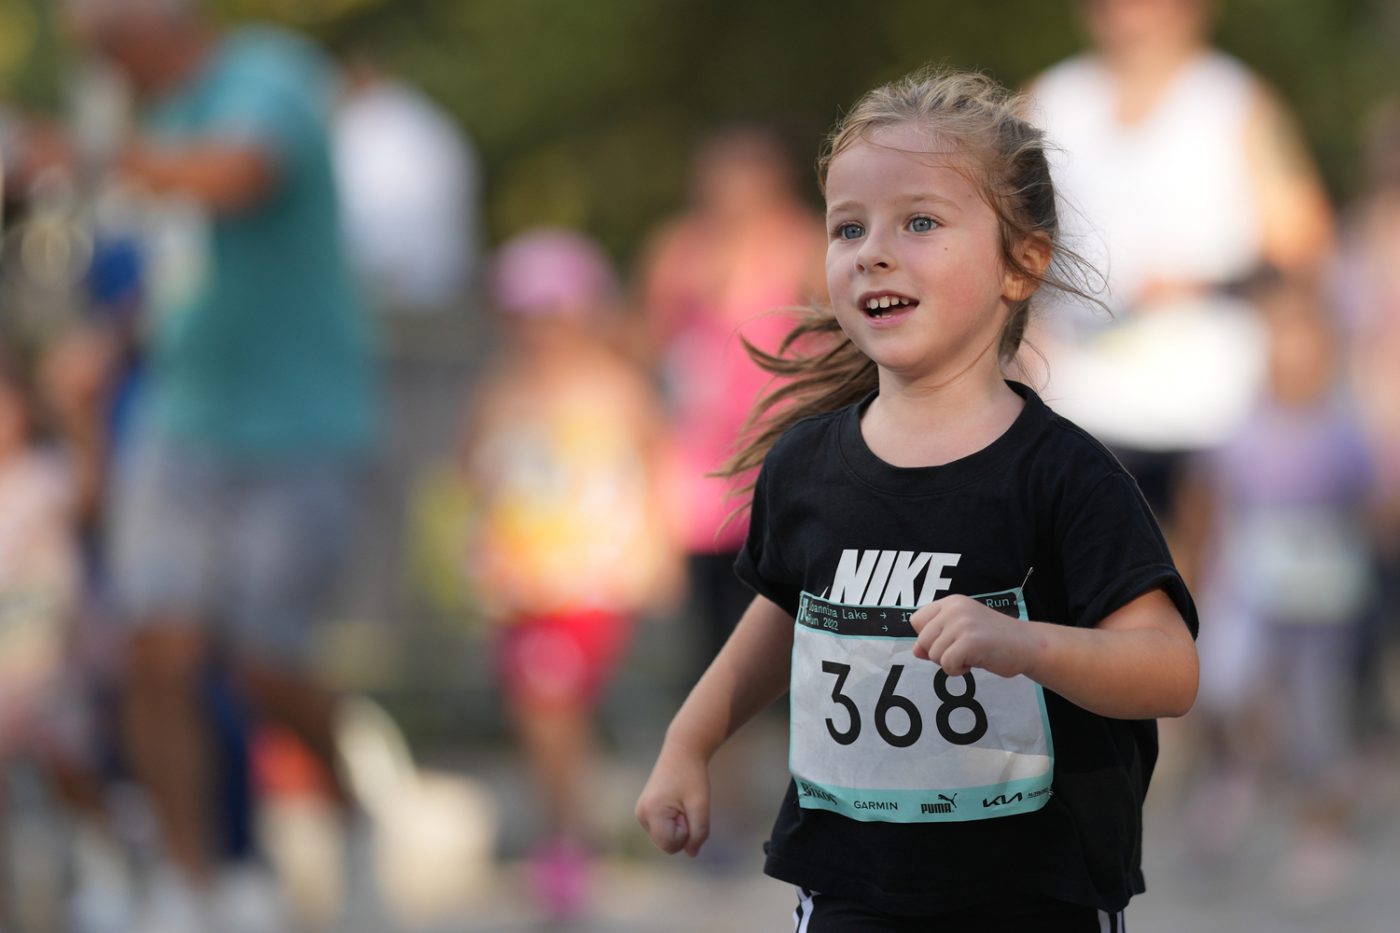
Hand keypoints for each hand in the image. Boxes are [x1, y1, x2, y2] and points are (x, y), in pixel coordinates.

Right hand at [635, 743, 710, 856]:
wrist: (682, 751)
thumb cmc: (693, 777)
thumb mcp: (701, 806)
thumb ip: (699, 833)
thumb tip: (691, 854)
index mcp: (652, 813)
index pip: (671, 846)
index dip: (686, 833)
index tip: (688, 809)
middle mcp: (641, 815)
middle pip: (667, 844)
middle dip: (682, 830)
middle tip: (685, 805)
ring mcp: (641, 813)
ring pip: (665, 838)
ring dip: (678, 825)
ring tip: (681, 802)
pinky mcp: (644, 811)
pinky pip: (663, 829)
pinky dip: (673, 821)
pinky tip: (675, 802)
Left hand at [909, 595, 1039, 678]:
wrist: (1028, 645)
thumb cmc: (995, 640)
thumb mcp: (962, 632)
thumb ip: (937, 637)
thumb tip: (916, 650)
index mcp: (951, 602)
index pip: (916, 620)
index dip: (929, 637)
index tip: (949, 641)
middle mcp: (954, 608)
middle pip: (922, 640)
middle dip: (938, 653)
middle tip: (963, 651)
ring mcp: (962, 623)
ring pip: (933, 654)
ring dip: (950, 663)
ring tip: (972, 655)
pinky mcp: (969, 641)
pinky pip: (947, 664)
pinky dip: (958, 671)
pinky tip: (974, 663)